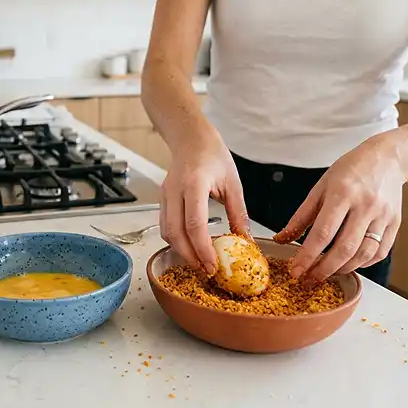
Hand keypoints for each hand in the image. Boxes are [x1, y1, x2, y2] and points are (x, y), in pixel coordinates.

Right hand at [160, 131, 251, 274]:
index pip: (194, 223)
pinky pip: (165, 226)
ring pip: (166, 232)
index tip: (213, 264)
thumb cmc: (212, 155)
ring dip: (181, 251)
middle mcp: (175, 190)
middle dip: (190, 256)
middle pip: (175, 233)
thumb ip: (238, 213)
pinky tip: (190, 247)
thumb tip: (245, 240)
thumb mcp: (233, 183)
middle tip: (206, 270)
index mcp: (195, 183)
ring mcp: (165, 195)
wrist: (191, 138)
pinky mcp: (162, 199)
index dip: (202, 248)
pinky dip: (176, 241)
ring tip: (199, 261)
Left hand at [273, 134, 404, 282]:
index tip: (295, 270)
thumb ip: (301, 216)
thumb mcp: (320, 188)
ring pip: (364, 254)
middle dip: (324, 269)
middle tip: (309, 278)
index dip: (307, 256)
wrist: (386, 159)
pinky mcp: (396, 224)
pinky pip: (380, 252)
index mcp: (342, 194)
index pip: (323, 233)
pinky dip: (363, 263)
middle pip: (345, 248)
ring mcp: (383, 216)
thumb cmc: (349, 171)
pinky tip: (349, 263)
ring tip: (326, 272)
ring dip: (343, 269)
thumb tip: (282, 239)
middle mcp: (365, 206)